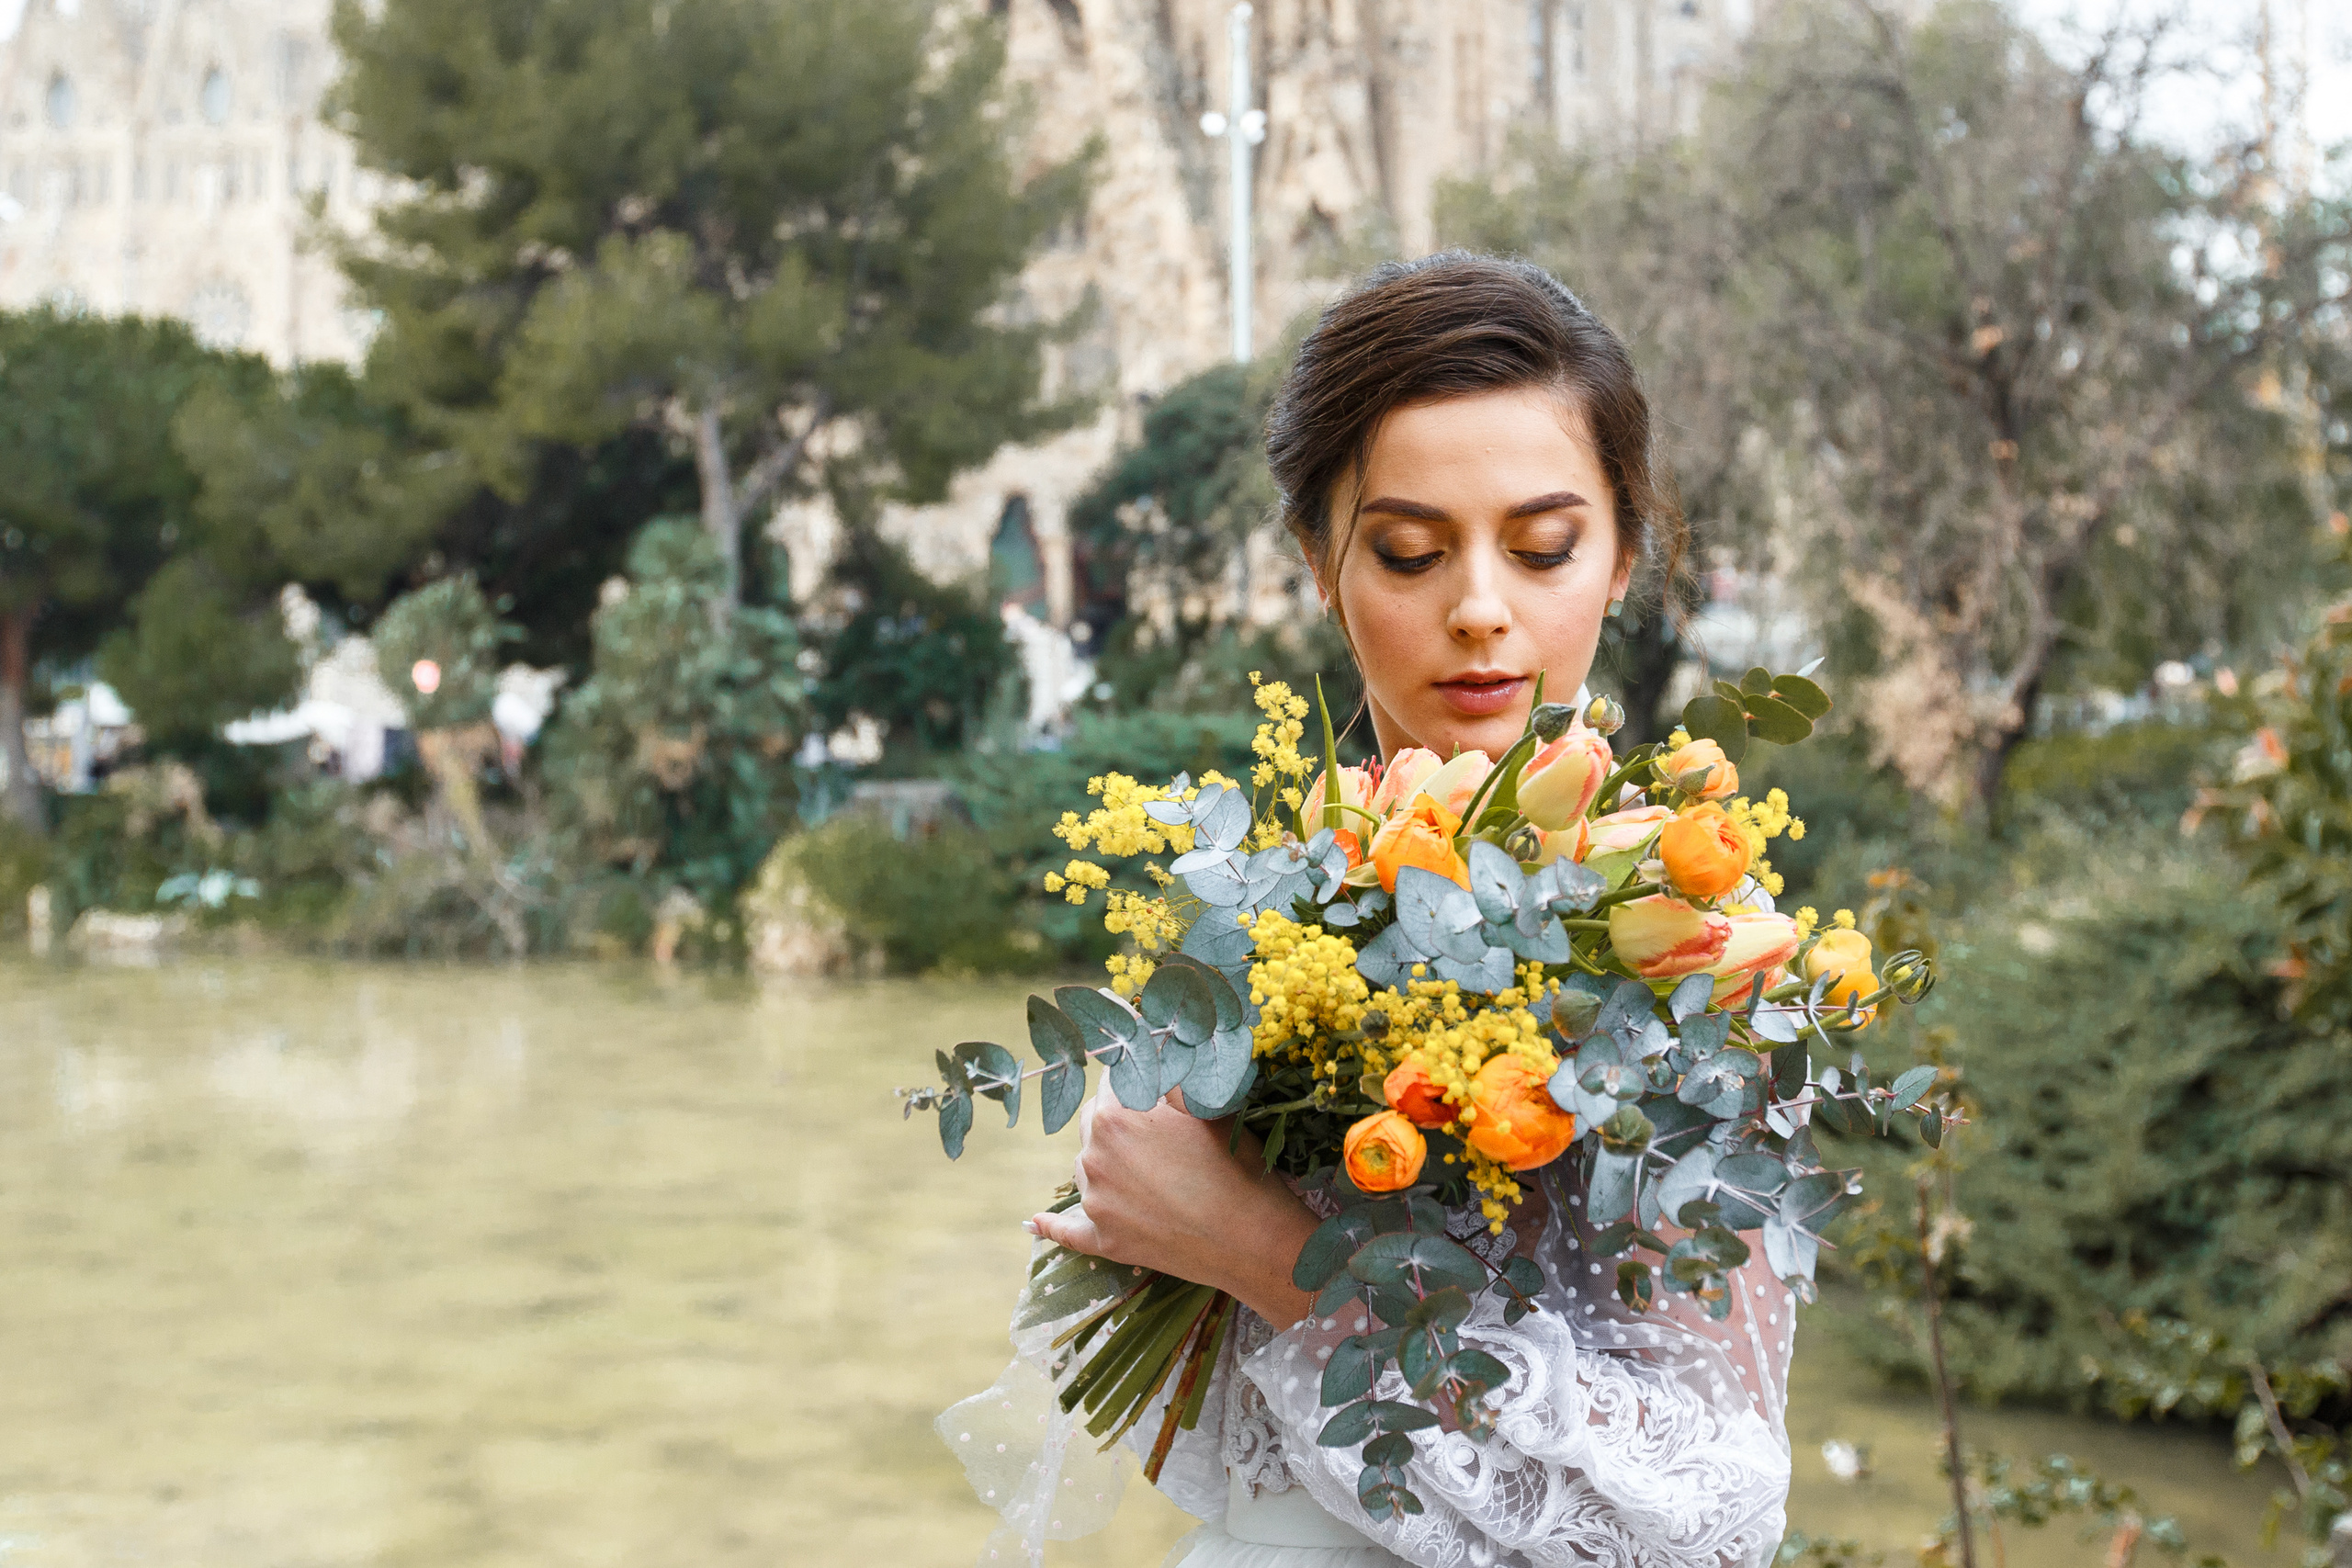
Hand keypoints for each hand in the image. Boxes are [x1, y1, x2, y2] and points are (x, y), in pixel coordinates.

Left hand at [1029, 1084, 1319, 1327]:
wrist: (1253, 1240)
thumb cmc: (1236, 1166)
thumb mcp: (1207, 1106)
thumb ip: (1170, 1074)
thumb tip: (1150, 1044)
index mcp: (1116, 1116)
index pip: (1113, 1078)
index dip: (1134, 1072)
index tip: (1142, 1069)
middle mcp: (1094, 1156)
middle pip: (1093, 1120)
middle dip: (1118, 1116)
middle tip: (1155, 1126)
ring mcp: (1096, 1201)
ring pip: (1087, 1165)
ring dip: (1107, 1160)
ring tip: (1151, 1170)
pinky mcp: (1103, 1241)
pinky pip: (1066, 1230)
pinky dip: (1051, 1225)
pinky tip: (1034, 1222)